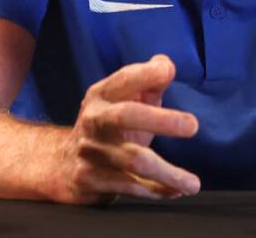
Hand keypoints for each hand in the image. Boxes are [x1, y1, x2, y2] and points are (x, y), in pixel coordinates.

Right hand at [63, 55, 199, 203]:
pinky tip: (175, 191)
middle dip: (161, 120)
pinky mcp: (90, 180)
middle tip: (193, 125)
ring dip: (167, 173)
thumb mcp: (122, 103)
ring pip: (132, 160)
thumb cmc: (107, 129)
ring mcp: (90, 151)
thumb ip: (146, 84)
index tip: (168, 71)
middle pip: (126, 116)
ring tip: (192, 183)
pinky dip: (156, 191)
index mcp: (101, 95)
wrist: (62, 165)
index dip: (145, 74)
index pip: (124, 79)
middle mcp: (93, 120)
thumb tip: (165, 64)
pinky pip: (129, 187)